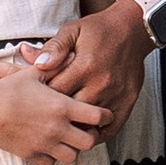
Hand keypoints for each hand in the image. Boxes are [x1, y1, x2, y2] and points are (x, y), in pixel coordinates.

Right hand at [0, 69, 110, 164]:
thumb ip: (57, 65)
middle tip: (86, 130)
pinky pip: (51, 163)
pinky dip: (52, 156)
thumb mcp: (34, 73)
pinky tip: (48, 145)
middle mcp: (58, 128)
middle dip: (91, 136)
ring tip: (67, 139)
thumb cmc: (10, 88)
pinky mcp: (32, 154)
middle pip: (89, 142)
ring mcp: (45, 143)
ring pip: (72, 156)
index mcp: (63, 106)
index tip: (104, 115)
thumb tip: (74, 55)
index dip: (105, 116)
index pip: (97, 116)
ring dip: (72, 148)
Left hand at [35, 0, 147, 135]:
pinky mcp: (126, 104)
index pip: (54, 93)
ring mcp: (114, 96)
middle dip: (56, 115)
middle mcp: (99, 84)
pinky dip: (96, 134)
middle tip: (46, 117)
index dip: (42, 98)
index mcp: (84, 66)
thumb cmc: (100, 30)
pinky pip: (109, 130)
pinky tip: (86, 131)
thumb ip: (52, 48)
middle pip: (69, 112)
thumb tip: (32, 59)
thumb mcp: (73, 31)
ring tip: (63, 128)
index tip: (36, 100)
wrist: (133, 30)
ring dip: (74, 127)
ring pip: (88, 124)